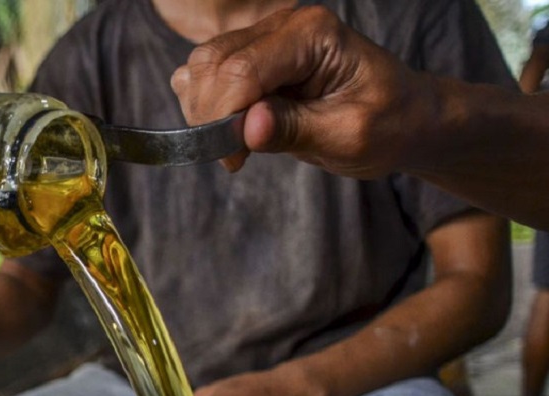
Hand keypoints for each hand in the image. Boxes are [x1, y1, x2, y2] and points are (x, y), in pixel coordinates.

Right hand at [170, 6, 431, 178]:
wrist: (405, 117)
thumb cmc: (388, 124)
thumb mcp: (349, 136)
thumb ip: (295, 129)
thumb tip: (246, 128)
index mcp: (314, 34)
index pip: (242, 69)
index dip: (225, 118)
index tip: (234, 160)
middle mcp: (285, 25)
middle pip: (212, 63)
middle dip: (210, 115)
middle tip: (235, 155)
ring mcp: (266, 37)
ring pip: (201, 66)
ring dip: (205, 111)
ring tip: (236, 143)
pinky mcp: (254, 56)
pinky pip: (206, 73)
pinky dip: (206, 105)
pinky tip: (232, 127)